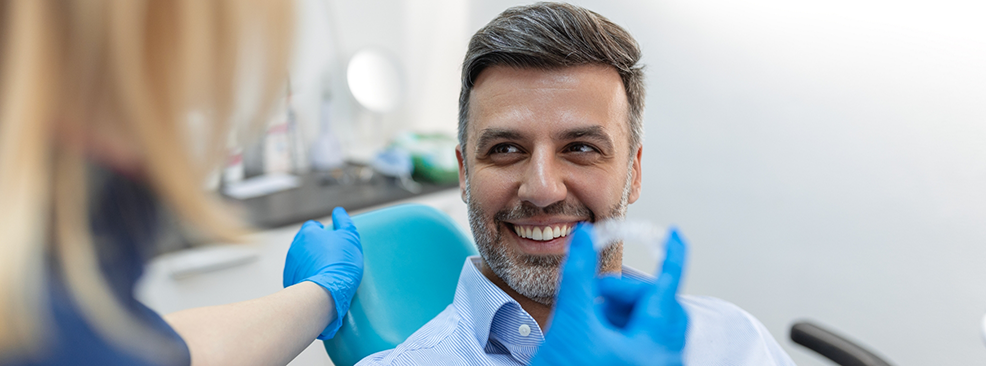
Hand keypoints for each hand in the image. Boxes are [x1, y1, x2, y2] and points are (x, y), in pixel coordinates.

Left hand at [283, 207, 363, 339]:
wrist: (325, 292)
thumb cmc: (339, 263)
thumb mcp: (349, 238)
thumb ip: (344, 222)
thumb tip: (338, 211)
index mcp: (308, 233)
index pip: (313, 226)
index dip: (323, 232)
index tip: (332, 240)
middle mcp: (295, 246)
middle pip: (306, 242)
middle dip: (316, 246)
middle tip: (331, 256)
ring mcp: (291, 263)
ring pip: (302, 258)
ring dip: (311, 261)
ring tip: (327, 270)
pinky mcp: (290, 279)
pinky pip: (299, 273)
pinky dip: (307, 274)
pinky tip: (320, 280)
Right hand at [530, 223, 688, 365]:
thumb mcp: (569, 323)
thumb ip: (580, 277)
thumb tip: (584, 239)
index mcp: (651, 347)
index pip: (668, 288)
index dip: (673, 256)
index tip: (676, 234)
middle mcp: (663, 363)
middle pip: (661, 310)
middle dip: (630, 296)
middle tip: (597, 298)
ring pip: (653, 329)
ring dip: (624, 316)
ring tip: (590, 324)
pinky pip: (647, 348)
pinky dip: (625, 334)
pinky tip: (595, 341)